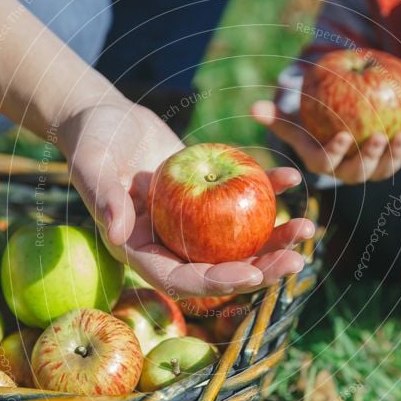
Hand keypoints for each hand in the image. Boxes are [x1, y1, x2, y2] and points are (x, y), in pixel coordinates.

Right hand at [59, 99, 314, 297]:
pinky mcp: (206, 198)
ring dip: (274, 239)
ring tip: (308, 228)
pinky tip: (293, 179)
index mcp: (142, 251)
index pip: (181, 279)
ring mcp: (192, 223)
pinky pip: (240, 201)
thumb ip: (104, 199)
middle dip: (261, 270)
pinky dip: (266, 191)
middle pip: (220, 268)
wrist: (107, 118)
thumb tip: (117, 233)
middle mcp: (171, 244)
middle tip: (297, 260)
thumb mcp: (92, 167)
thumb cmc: (92, 142)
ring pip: (237, 241)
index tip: (252, 274)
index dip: (217, 282)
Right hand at [252, 99, 400, 183]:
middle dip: (372, 157)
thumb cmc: (310, 121)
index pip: (327, 163)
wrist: (334, 126)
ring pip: (385, 168)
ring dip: (398, 154)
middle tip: (380, 136)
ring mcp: (371, 170)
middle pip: (360, 171)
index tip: (345, 135)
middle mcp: (347, 173)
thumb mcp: (293, 118)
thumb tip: (253, 108)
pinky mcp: (390, 162)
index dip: (336, 152)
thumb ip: (275, 115)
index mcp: (323, 164)